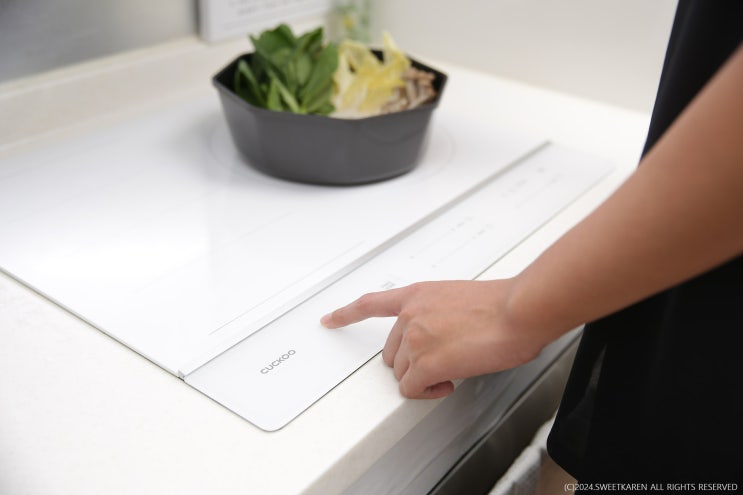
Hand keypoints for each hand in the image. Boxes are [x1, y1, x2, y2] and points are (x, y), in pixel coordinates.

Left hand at [320, 279, 544, 398]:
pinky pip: (412, 390)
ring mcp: (415, 339)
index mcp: (418, 295)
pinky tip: (448, 384)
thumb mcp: (460, 300)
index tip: (331, 319)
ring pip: (402, 373)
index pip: (372, 303)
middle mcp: (410, 315)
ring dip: (422, 378)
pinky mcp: (425, 364)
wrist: (518, 311)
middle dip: (411, 362)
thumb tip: (445, 337)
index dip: (347, 314)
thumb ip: (441, 315)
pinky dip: (427, 393)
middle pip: (391, 352)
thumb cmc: (502, 306)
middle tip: (441, 363)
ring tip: (452, 370)